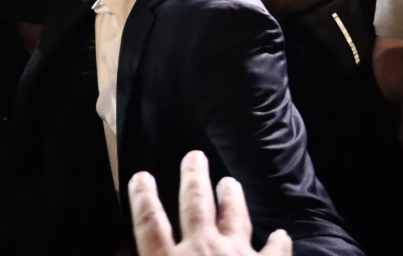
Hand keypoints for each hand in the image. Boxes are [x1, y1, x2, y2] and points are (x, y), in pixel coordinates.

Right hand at [129, 151, 291, 255]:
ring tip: (230, 182)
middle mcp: (202, 250)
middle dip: (194, 179)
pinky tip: (283, 234)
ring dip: (232, 197)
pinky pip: (275, 251)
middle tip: (194, 157)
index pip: (150, 224)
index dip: (143, 199)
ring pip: (235, 216)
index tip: (141, 177)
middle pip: (195, 205)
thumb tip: (120, 255)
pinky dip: (279, 241)